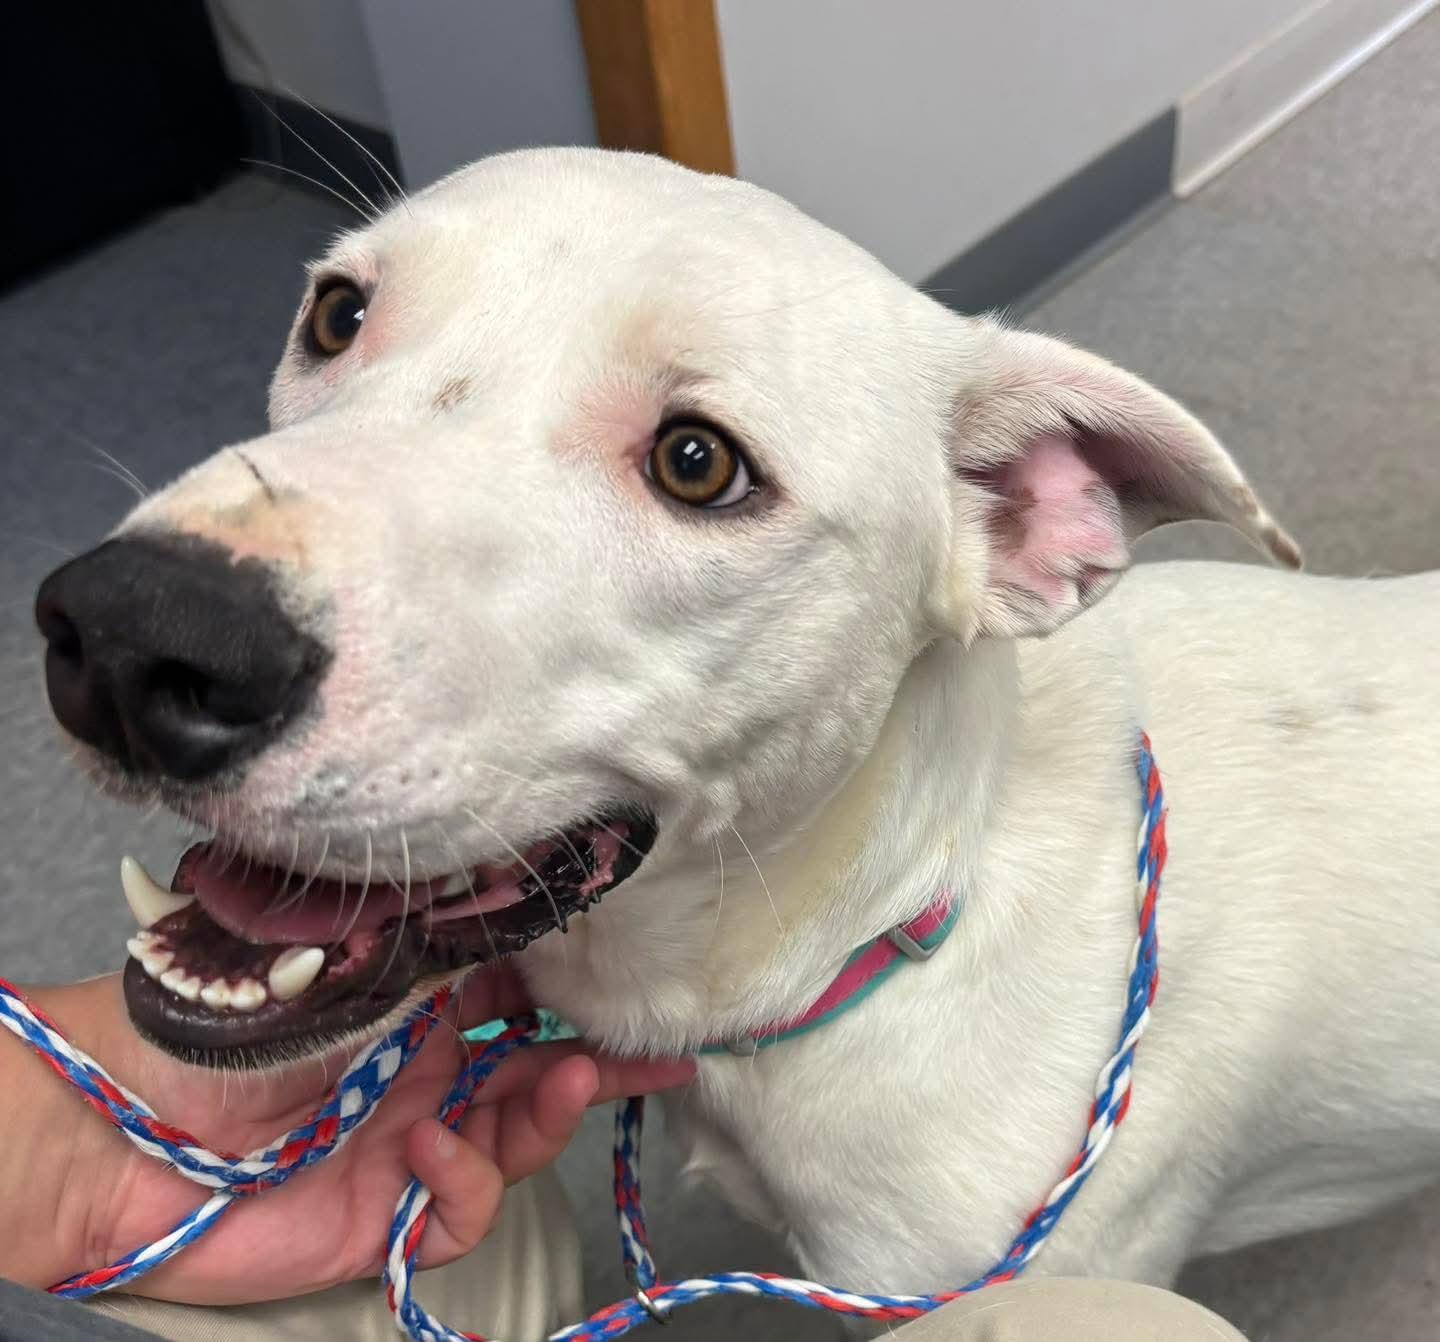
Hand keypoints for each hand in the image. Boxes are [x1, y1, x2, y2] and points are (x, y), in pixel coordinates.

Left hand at [21, 970, 692, 1304]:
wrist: (122, 1127)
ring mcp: (411, 1144)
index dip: (573, 989)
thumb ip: (432, 946)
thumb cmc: (220, 1020)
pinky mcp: (390, 1214)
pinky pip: (461, 1208)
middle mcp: (423, 1071)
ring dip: (551, 1113)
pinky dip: (463, 1180)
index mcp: (412, 1004)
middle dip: (598, 1062)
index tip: (626, 974)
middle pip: (534, 1071)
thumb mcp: (343, 963)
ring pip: (515, 1140)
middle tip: (656, 1053)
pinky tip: (431, 1149)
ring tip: (564, 1081)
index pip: (514, 994)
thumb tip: (518, 906)